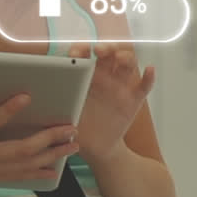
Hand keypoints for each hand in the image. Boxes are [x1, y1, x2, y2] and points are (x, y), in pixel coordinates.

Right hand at [0, 95, 78, 196]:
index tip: (26, 97)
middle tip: (70, 128)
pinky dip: (39, 171)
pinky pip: (20, 175)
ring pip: (27, 163)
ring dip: (52, 154)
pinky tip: (55, 169)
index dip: (7, 111)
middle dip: (48, 139)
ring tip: (73, 145)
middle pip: (21, 149)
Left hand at [68, 42, 155, 162]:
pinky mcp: (133, 100)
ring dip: (125, 57)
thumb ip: (59, 103)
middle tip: (99, 51)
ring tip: (120, 59)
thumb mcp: (65, 113)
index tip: (77, 52)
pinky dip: (149, 77)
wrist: (97, 148)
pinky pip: (144, 86)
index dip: (81, 50)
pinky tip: (149, 69)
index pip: (84, 56)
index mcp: (84, 77)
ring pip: (127, 64)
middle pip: (109, 54)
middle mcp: (103, 78)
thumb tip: (46, 96)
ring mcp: (120, 87)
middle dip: (105, 48)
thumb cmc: (78, 127)